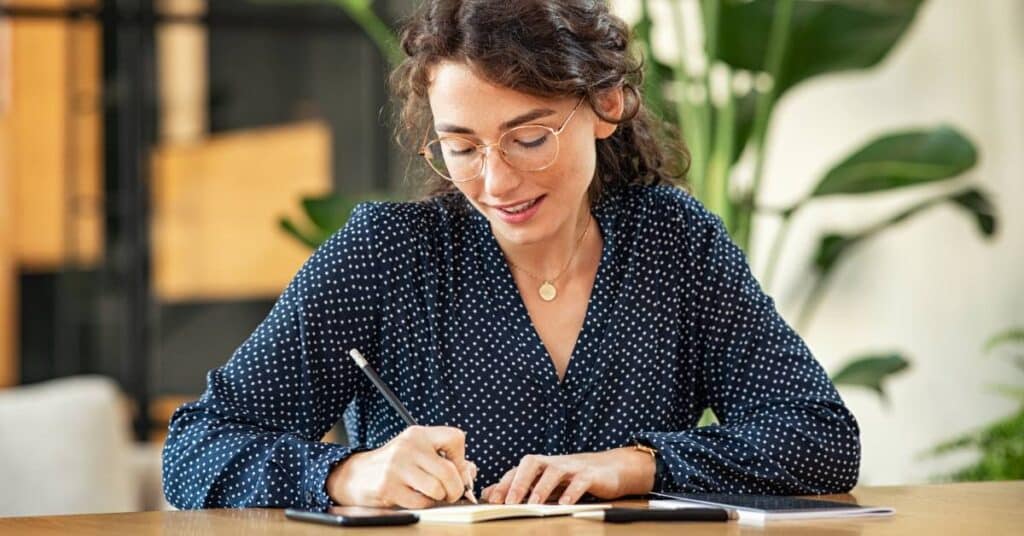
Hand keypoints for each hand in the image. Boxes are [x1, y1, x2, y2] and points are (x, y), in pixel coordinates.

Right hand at [326, 425, 477, 507]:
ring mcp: (397, 466)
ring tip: (432, 496)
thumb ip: (446, 460)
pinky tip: (415, 499)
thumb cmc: (394, 465)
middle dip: (456, 489)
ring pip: (437, 488)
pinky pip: (420, 502)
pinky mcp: (388, 486)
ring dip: (439, 498)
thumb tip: (470, 472)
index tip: (456, 468)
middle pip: (449, 470)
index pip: (456, 437)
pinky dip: (424, 505)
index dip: (462, 458)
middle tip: (451, 494)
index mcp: (419, 434)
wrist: (356, 475)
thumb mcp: (418, 454)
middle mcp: (409, 446)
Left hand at [480, 447, 654, 504]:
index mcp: (541, 465)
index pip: (517, 470)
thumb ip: (519, 487)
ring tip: (533, 504)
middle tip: (508, 502)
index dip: (503, 483)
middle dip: (519, 482)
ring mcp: (572, 466)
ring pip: (554, 471)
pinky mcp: (590, 474)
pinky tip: (564, 505)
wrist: (609, 469)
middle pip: (532, 463)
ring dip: (541, 488)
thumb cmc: (572, 477)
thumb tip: (488, 493)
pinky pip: (579, 481)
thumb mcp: (544, 482)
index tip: (491, 500)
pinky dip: (571, 492)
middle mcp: (554, 462)